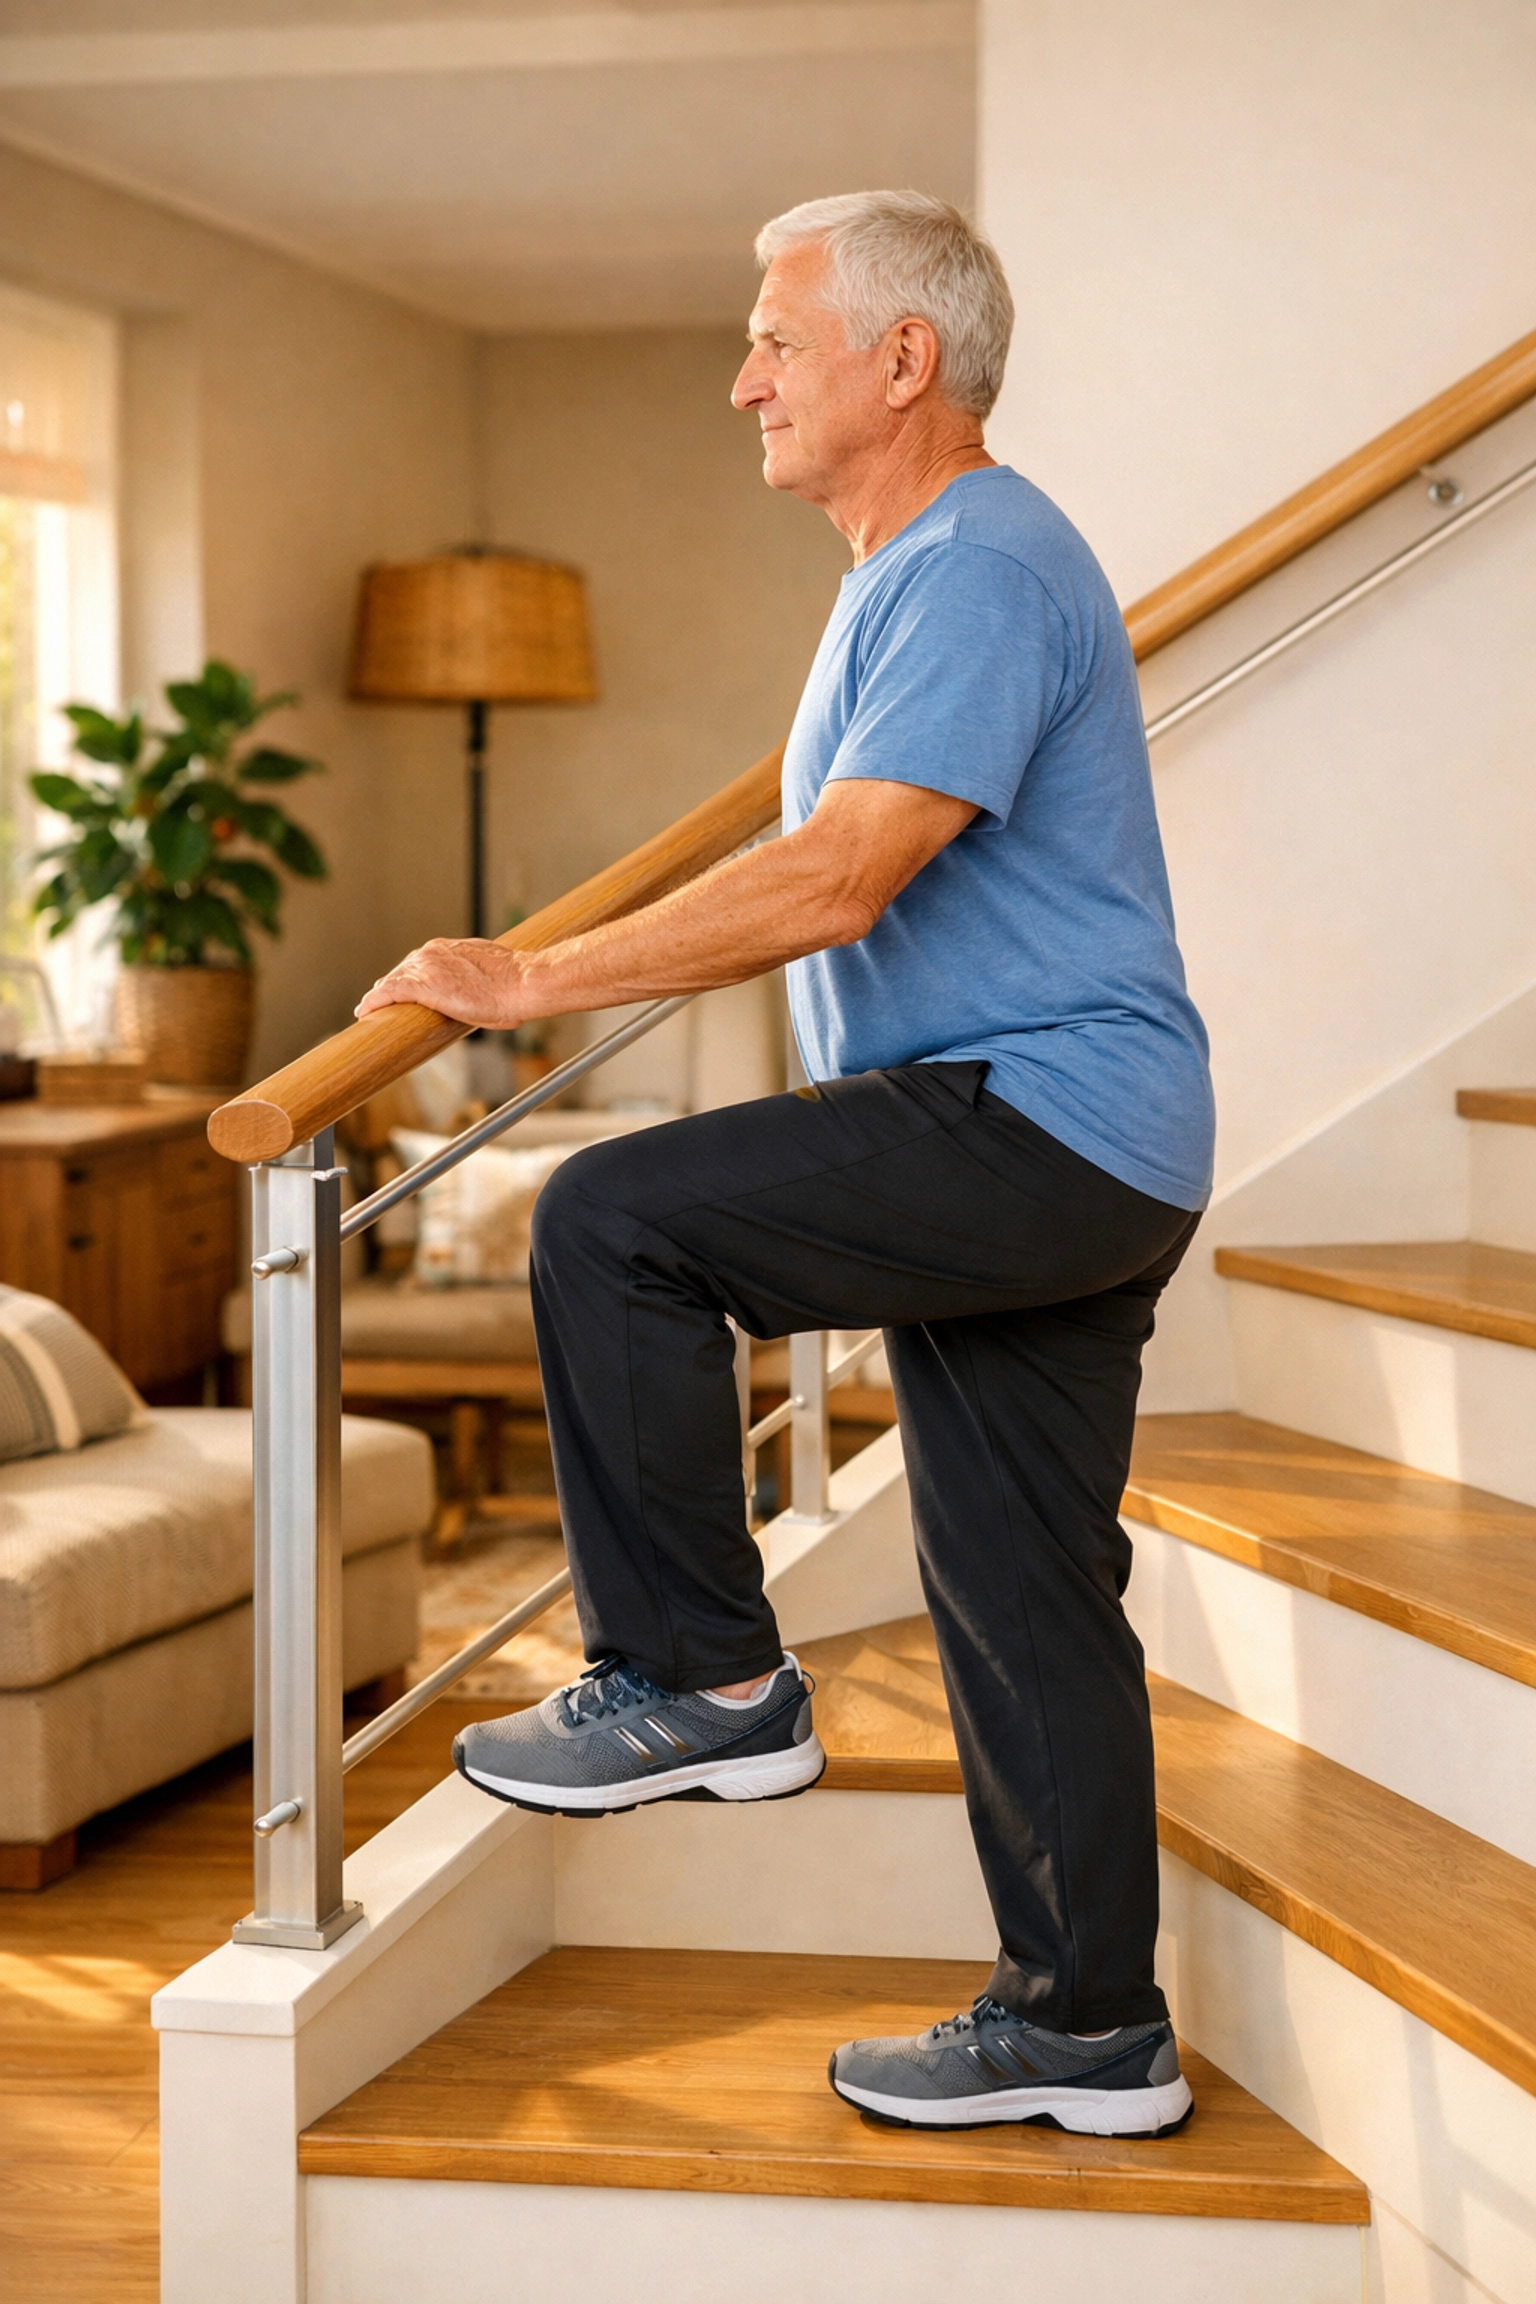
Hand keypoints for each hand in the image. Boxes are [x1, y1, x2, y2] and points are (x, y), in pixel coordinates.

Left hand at [354, 938, 528, 1027]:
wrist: (521, 984)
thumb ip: (472, 977)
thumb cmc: (513, 985)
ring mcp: (425, 968)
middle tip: (380, 1005)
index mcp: (447, 948)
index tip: (402, 990)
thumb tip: (475, 993)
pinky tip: (364, 1011)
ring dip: (380, 997)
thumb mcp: (488, 973)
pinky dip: (374, 1002)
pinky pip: (389, 993)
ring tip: (368, 1010)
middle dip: (391, 988)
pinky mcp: (422, 987)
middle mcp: (432, 953)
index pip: (418, 962)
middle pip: (401, 971)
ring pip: (392, 981)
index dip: (407, 977)